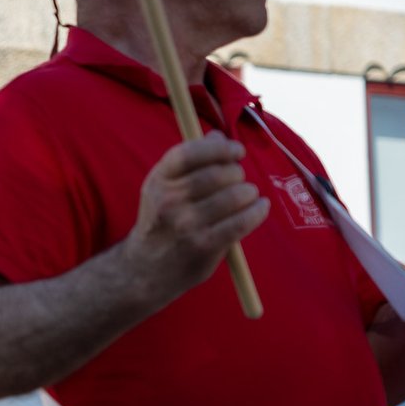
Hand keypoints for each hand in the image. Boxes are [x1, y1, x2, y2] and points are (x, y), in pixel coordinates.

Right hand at [121, 131, 268, 302]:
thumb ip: (190, 163)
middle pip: (218, 173)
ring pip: (234, 196)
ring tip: (248, 196)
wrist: (145, 269)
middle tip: (239, 181)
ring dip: (249, 193)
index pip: (188, 153)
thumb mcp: (163, 189)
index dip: (219, 148)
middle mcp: (168, 201)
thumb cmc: (162, 222)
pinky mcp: (203, 245)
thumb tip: (218, 136)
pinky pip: (241, 221)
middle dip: (237, 174)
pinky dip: (257, 211)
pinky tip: (259, 208)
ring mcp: (185, 224)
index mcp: (158, 181)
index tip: (237, 151)